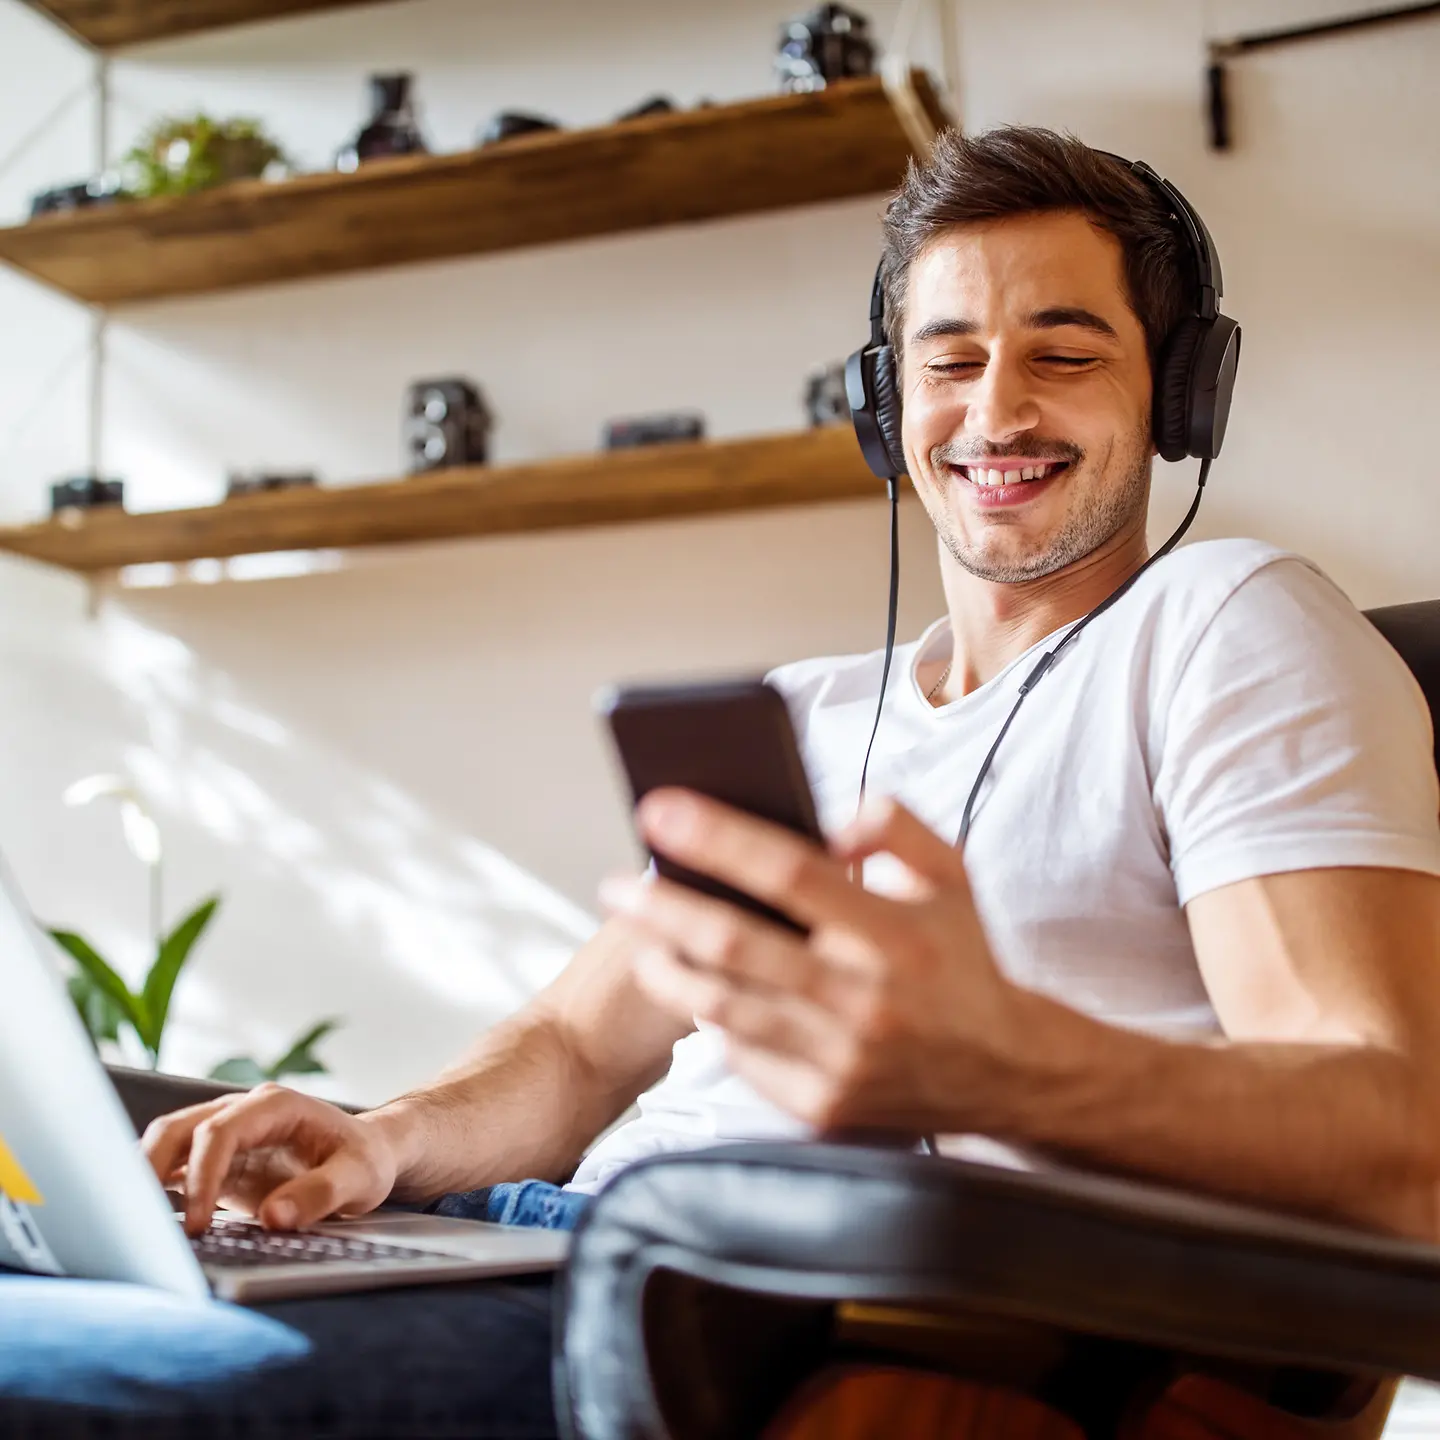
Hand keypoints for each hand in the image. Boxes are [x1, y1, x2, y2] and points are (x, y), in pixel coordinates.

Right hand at [142, 1083, 400, 1235]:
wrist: (368, 1155)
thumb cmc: (365, 1161)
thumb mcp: (359, 1178)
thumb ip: (320, 1195)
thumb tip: (273, 1218)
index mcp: (276, 1106)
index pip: (220, 1132)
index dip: (202, 1177)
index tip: (197, 1224)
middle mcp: (243, 1113)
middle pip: (178, 1129)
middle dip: (150, 1171)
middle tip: (142, 1224)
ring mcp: (226, 1135)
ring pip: (167, 1145)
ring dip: (144, 1179)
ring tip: (133, 1225)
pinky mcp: (218, 1162)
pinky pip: (174, 1170)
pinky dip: (155, 1191)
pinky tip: (147, 1223)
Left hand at [600, 790, 1024, 1135]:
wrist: (1005, 1072)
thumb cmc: (962, 962)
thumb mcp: (952, 876)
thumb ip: (896, 828)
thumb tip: (830, 820)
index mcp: (894, 932)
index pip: (789, 871)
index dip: (717, 837)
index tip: (660, 809)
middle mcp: (864, 998)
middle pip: (735, 943)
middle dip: (662, 907)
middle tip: (617, 884)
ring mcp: (840, 1060)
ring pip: (724, 1005)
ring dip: (668, 967)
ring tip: (640, 938)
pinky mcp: (822, 1106)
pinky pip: (744, 1055)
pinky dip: (713, 1019)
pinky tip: (697, 991)